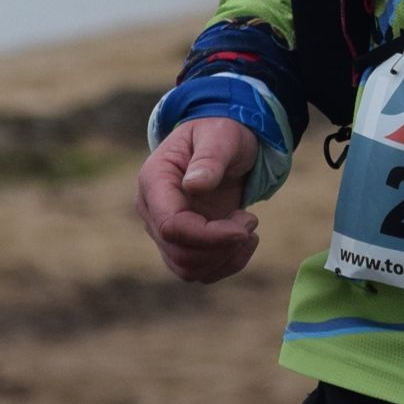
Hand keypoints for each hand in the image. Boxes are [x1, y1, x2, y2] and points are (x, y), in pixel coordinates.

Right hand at [134, 116, 261, 282]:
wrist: (224, 143)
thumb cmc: (221, 132)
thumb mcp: (221, 136)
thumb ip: (209, 158)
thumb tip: (193, 185)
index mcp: (154, 181)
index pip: (171, 225)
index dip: (209, 236)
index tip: (246, 226)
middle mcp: (152, 210)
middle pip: (179, 253)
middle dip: (222, 246)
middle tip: (250, 222)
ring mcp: (165, 230)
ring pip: (188, 269)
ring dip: (225, 258)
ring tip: (249, 230)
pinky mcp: (182, 243)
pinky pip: (200, 271)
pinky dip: (227, 264)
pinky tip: (245, 241)